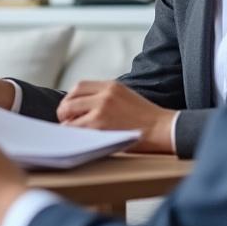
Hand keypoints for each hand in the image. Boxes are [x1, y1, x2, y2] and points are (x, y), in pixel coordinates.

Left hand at [56, 80, 176, 152]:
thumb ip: (104, 97)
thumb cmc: (145, 118)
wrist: (162, 129)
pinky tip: (78, 140)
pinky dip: (73, 135)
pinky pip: (77, 130)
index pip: (79, 87)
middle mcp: (104, 95)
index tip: (70, 109)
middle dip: (64, 112)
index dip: (70, 99)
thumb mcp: (125, 96)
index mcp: (111, 86)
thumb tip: (80, 107)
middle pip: (70, 100)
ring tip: (72, 133)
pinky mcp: (100, 127)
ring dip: (67, 125)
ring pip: (69, 115)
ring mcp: (101, 111)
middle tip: (66, 122)